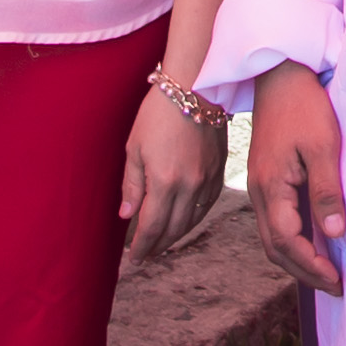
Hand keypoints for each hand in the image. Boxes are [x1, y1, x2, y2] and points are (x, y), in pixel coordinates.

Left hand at [118, 81, 225, 259]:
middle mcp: (188, 186)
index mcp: (164, 182)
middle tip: (145, 255)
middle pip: (172, 229)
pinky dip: (193, 220)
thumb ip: (131, 185)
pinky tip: (184, 223)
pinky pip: (206, 206)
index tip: (133, 258)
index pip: (151, 227)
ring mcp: (207, 180)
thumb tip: (127, 216)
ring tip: (162, 244)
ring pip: (191, 222)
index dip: (141, 246)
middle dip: (156, 246)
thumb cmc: (158, 113)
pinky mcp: (219, 172)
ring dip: (175, 237)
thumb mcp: (134, 148)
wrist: (195, 88)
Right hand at [250, 66, 345, 294]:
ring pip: (272, 238)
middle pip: (275, 249)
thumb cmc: (303, 106)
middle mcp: (258, 192)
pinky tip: (313, 242)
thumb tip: (333, 234)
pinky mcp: (265, 179)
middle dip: (304, 272)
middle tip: (334, 286)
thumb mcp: (323, 147)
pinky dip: (292, 240)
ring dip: (297, 259)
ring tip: (325, 272)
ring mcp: (259, 186)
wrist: (280, 74)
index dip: (312, 267)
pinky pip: (275, 221)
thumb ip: (326, 191)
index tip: (337, 281)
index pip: (287, 243)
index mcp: (270, 187)